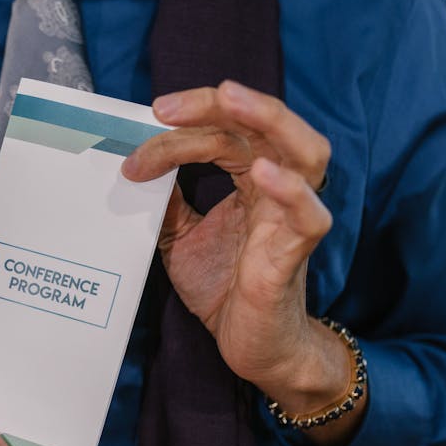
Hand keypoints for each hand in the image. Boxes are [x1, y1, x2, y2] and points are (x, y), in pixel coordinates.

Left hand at [122, 81, 358, 445]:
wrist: (253, 346)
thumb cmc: (224, 288)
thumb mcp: (179, 238)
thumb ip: (167, 202)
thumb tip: (136, 166)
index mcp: (252, 180)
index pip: (225, 133)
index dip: (183, 129)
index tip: (138, 139)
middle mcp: (278, 190)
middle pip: (264, 126)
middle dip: (217, 106)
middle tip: (167, 106)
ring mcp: (291, 219)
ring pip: (306, 153)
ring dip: (269, 120)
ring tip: (229, 99)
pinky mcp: (295, 255)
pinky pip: (308, 216)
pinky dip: (290, 190)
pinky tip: (263, 174)